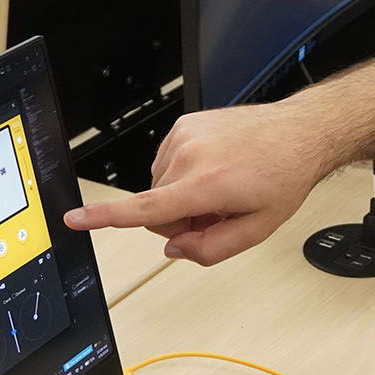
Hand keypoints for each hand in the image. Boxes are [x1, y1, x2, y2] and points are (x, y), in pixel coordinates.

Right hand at [62, 103, 335, 264]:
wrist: (299, 132)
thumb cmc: (283, 176)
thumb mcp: (258, 228)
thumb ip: (212, 249)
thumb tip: (174, 249)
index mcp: (206, 184)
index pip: (145, 208)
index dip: (106, 218)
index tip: (75, 219)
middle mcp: (189, 156)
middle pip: (157, 208)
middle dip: (181, 219)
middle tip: (218, 212)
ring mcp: (184, 136)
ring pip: (161, 186)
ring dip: (184, 195)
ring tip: (222, 188)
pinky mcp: (185, 125)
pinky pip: (169, 164)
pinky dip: (186, 173)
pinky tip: (216, 169)